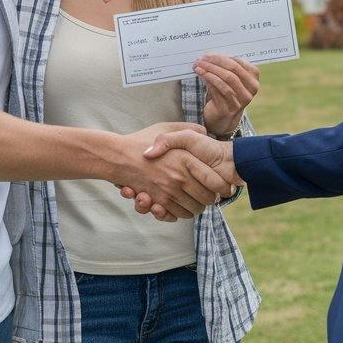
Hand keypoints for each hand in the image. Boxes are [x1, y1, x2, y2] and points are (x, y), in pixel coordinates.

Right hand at [113, 123, 233, 219]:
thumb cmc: (141, 140)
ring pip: (194, 209)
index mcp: (185, 159)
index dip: (223, 186)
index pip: (215, 180)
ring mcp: (168, 191)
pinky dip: (182, 213)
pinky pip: (178, 215)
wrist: (117, 156)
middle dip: (212, 199)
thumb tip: (205, 131)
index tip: (225, 186)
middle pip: (207, 198)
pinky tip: (180, 205)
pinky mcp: (158, 202)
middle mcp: (179, 177)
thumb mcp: (166, 127)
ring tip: (197, 200)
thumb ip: (188, 129)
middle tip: (212, 195)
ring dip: (198, 207)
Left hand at [198, 54, 259, 136]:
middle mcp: (251, 90)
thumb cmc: (225, 92)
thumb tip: (209, 56)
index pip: (238, 63)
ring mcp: (241, 101)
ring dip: (210, 70)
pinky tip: (201, 74)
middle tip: (201, 59)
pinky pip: (218, 90)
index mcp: (253, 79)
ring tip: (198, 66)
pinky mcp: (228, 109)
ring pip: (225, 80)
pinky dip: (208, 80)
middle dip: (215, 62)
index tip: (208, 55)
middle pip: (232, 70)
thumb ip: (225, 67)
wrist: (223, 117)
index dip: (221, 57)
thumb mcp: (229, 79)